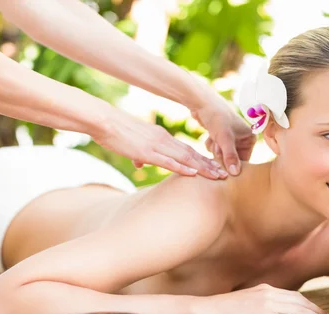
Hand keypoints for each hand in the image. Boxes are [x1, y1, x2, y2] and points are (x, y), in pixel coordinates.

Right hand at [95, 107, 227, 179]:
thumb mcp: (132, 145)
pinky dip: (182, 168)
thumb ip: (139, 154)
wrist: (105, 121)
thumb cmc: (116, 133)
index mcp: (161, 138)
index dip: (202, 159)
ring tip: (217, 177)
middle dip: (208, 165)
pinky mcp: (146, 152)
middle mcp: (163, 140)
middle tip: (224, 174)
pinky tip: (193, 173)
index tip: (214, 167)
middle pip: (191, 154)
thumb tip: (140, 164)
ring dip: (202, 168)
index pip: (186, 150)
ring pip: (185, 158)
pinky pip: (168, 161)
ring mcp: (156, 146)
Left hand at [191, 93, 255, 175]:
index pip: (244, 161)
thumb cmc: (216, 117)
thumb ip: (230, 157)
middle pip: (232, 159)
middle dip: (221, 155)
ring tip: (214, 138)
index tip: (222, 157)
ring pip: (222, 155)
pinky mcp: (221, 137)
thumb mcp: (224, 139)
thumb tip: (236, 173)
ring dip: (215, 150)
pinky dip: (211, 145)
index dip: (231, 162)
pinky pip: (216, 150)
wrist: (202, 103)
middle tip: (217, 145)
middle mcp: (243, 139)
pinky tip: (210, 136)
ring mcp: (232, 138)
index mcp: (250, 138)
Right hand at [196, 284, 328, 313]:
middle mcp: (268, 293)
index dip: (309, 304)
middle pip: (299, 301)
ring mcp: (265, 303)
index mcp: (265, 289)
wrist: (208, 310)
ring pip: (297, 309)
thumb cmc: (224, 310)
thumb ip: (263, 306)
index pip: (294, 296)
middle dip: (316, 311)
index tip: (320, 313)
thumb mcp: (247, 302)